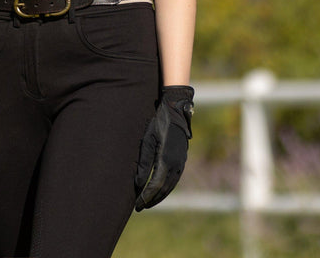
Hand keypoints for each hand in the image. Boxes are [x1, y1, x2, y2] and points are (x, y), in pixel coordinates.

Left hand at [134, 85, 193, 209]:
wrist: (176, 112)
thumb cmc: (158, 123)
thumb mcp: (147, 139)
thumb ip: (144, 161)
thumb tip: (138, 182)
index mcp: (166, 159)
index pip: (155, 184)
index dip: (146, 196)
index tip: (137, 203)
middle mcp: (176, 164)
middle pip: (163, 189)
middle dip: (151, 199)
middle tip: (139, 207)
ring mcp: (181, 163)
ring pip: (170, 187)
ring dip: (159, 196)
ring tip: (147, 202)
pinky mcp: (182, 161)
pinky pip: (174, 180)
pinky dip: (166, 189)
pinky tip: (158, 191)